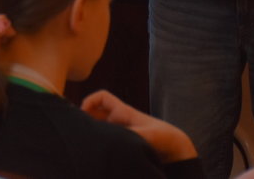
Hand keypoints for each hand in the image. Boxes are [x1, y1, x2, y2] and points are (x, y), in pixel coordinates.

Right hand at [81, 90, 196, 161]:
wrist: (176, 150)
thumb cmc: (163, 137)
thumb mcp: (147, 135)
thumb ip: (131, 135)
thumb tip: (113, 139)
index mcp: (123, 112)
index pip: (103, 97)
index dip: (91, 100)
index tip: (83, 112)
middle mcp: (119, 121)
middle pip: (96, 114)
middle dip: (85, 119)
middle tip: (77, 131)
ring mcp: (120, 133)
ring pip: (100, 129)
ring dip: (93, 134)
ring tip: (84, 144)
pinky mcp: (123, 146)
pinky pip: (107, 142)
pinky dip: (100, 145)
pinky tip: (96, 154)